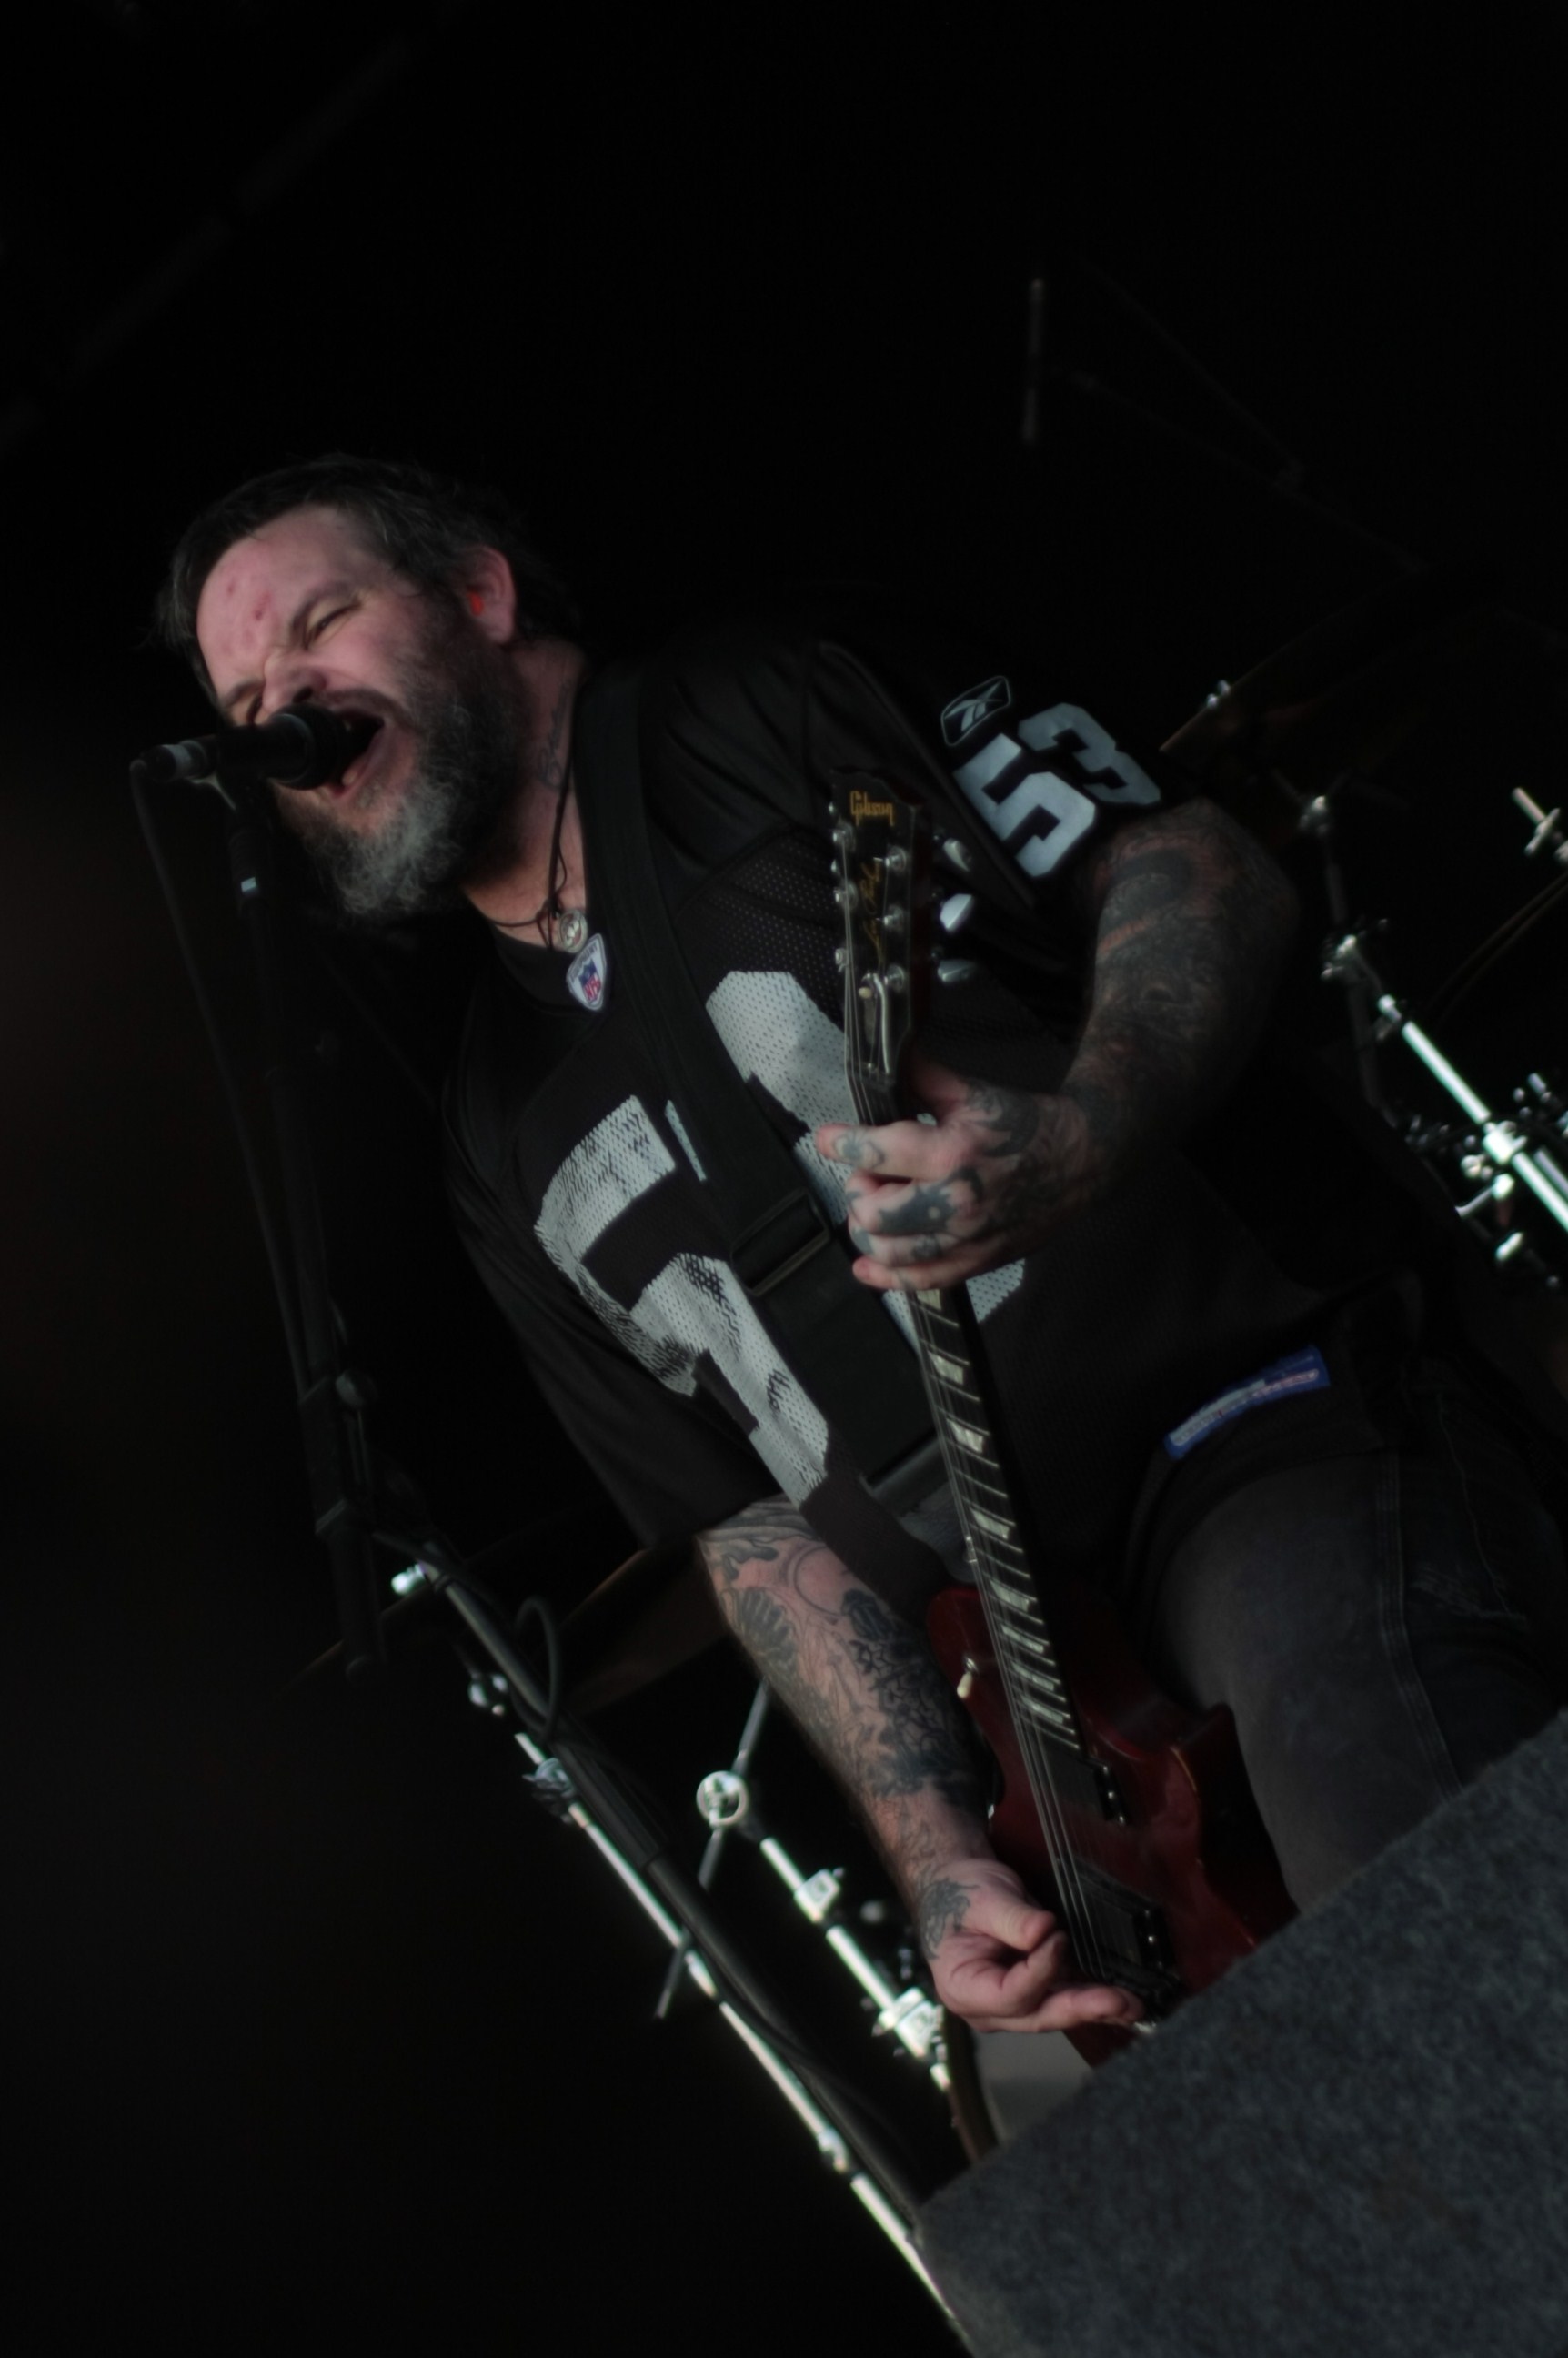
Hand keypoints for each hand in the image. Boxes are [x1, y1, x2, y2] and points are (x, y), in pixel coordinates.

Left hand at [815, 1054, 1106, 1291]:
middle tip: (869, 1176)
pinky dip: (885, 1276)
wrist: (1080, 1161)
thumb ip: (922, 1077)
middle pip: (873, 1211)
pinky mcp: (976, 1261)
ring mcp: (966, 1237)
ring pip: (888, 1250)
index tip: (828, 1138)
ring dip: (868, 1229)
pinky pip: (918, 1281)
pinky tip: (867, 1264)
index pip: (876, 1152)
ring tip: (877, 1207)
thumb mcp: (972, 1093)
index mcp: (952, 1151)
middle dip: (859, 1189)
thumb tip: (882, 1057)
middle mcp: (956, 1200)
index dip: (841, 1144)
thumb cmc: (1024, 1124)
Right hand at [915, 1857, 1143, 2034]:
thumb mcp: (982, 1899)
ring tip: (1131, 2004)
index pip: (1009, 1994)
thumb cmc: (960, 1893)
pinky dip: (1090, 1998)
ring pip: (1055, 2011)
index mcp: (963, 1988)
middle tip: (1117, 2001)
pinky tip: (1118, 1999)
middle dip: (1080, 2007)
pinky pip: (1063, 1999)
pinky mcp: (1034, 1993)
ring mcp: (1012, 2005)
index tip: (1058, 1938)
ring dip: (1094, 2007)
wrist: (958, 1886)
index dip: (1039, 1970)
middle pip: (1038, 2013)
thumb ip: (1012, 1919)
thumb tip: (1044, 1932)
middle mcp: (988, 2008)